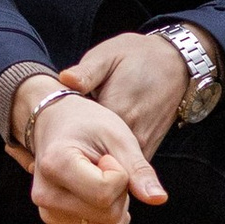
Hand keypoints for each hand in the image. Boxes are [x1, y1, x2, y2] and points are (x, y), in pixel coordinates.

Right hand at [9, 76, 163, 223]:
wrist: (55, 125)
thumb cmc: (88, 125)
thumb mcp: (117, 137)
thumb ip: (138, 169)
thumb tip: (159, 199)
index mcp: (55, 165)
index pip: (104, 193)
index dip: (121, 175)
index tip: (108, 156)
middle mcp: (45, 195)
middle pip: (108, 215)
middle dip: (121, 192)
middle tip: (105, 167)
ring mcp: (47, 213)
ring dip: (116, 206)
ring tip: (99, 179)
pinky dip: (110, 218)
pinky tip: (96, 194)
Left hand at [55, 27, 191, 163]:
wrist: (176, 63)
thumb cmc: (137, 55)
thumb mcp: (109, 55)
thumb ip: (87, 72)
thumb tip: (66, 79)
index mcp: (117, 110)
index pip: (85, 140)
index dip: (65, 142)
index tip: (48, 140)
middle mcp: (133, 133)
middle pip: (99, 160)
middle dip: (78, 159)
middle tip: (56, 152)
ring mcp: (144, 143)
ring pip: (115, 168)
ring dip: (96, 166)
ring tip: (74, 154)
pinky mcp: (150, 147)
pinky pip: (127, 168)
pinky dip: (112, 166)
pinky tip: (94, 155)